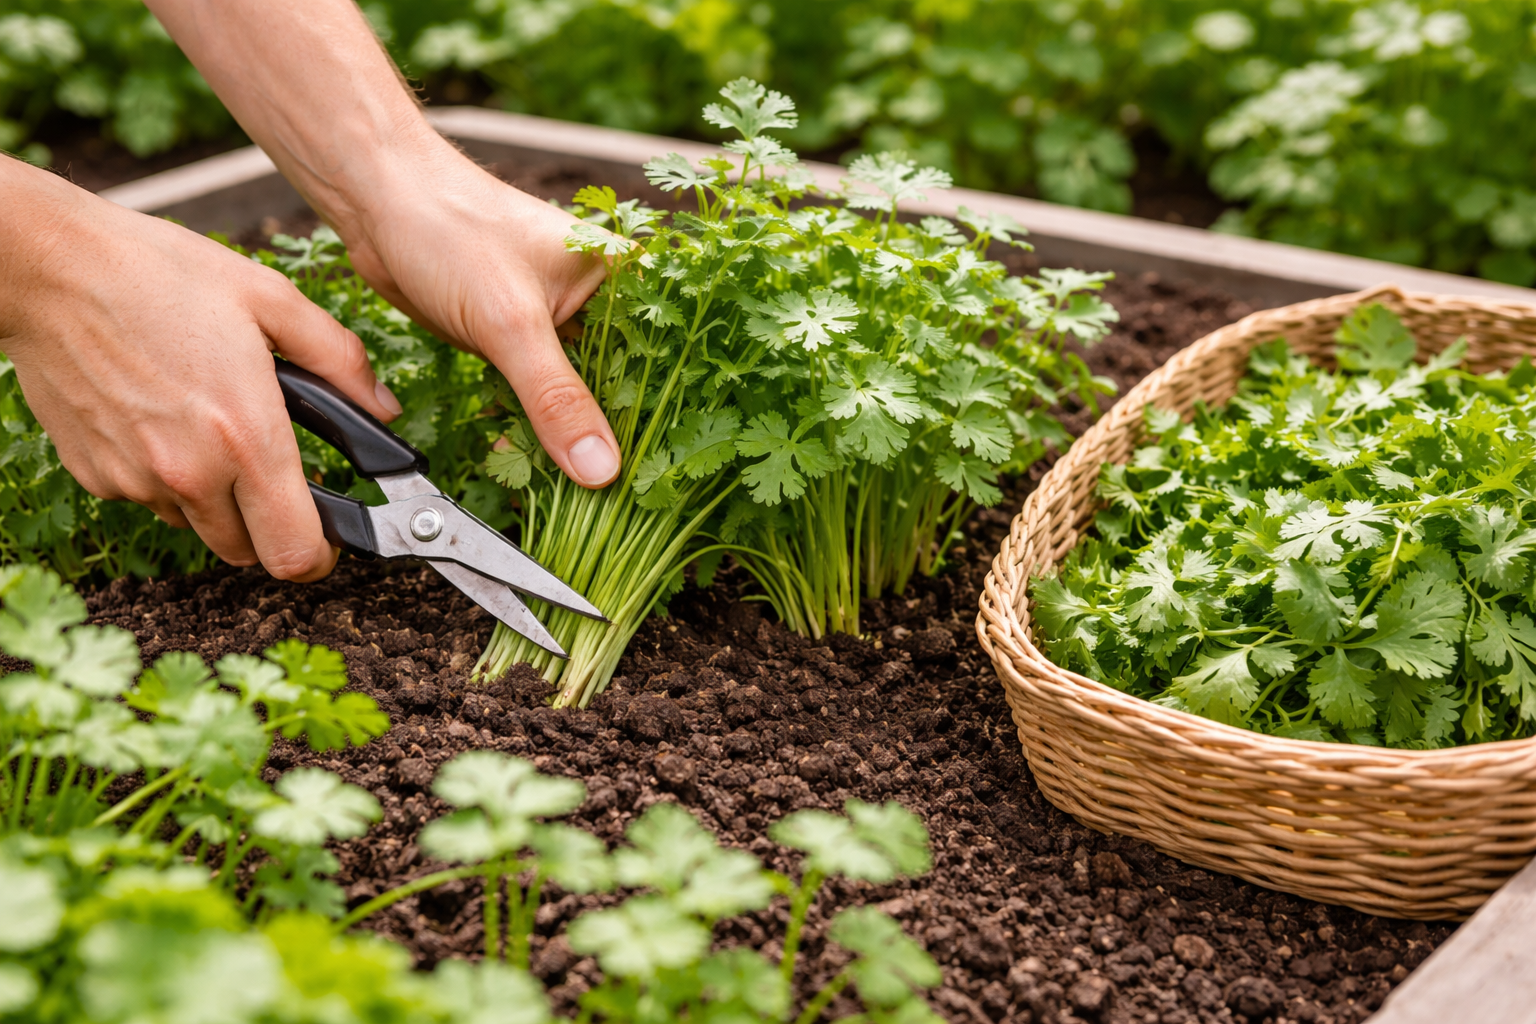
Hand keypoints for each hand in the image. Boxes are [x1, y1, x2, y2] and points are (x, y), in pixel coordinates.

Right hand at [0, 158, 399, 579]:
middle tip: (279, 479)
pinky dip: (168, 478)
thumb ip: (340, 360)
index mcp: (246, 436)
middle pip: (250, 553)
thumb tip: (384, 409)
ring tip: (216, 431)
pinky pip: (150, 499)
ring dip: (219, 502)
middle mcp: (190, 473)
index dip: (323, 555)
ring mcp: (137, 480)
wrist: (49, 266)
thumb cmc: (158, 274)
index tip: (331, 535)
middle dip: (272, 527)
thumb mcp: (271, 300)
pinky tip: (166, 420)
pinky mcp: (95, 476)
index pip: (295, 553)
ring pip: (199, 527)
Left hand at [146, 0, 622, 489]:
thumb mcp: (511, 321)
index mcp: (627, 277)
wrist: (379, 203)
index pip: (668, 361)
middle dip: (617, 439)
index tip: (667, 473)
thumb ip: (555, 399)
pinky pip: (541, 399)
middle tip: (617, 497)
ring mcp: (562, 324)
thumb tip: (599, 469)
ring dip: (571, 441)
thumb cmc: (453, 227)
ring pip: (582, 399)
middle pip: (629, 388)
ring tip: (572, 491)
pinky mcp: (522, 343)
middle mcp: (604, 301)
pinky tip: (526, 463)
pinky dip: (534, 429)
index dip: (669, 418)